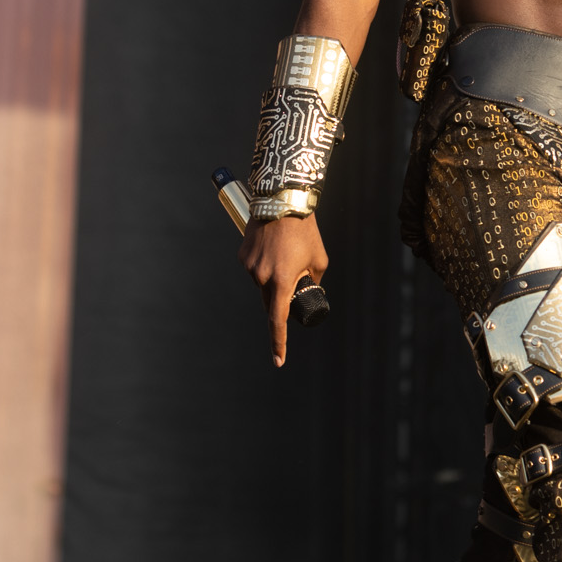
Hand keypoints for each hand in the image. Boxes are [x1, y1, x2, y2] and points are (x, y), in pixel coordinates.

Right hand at [239, 213, 326, 368]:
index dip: (279, 343)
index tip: (279, 361)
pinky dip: (263, 266)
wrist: (282, 201)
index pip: (278, 321)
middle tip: (295, 280)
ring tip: (285, 254)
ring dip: (273, 279)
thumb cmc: (305, 230)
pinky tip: (273, 249)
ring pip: (262, 285)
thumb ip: (314, 278)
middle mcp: (262, 277)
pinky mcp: (242, 255)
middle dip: (280, 301)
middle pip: (269, 303)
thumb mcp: (319, 258)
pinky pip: (253, 270)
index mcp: (282, 281)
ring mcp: (249, 266)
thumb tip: (309, 288)